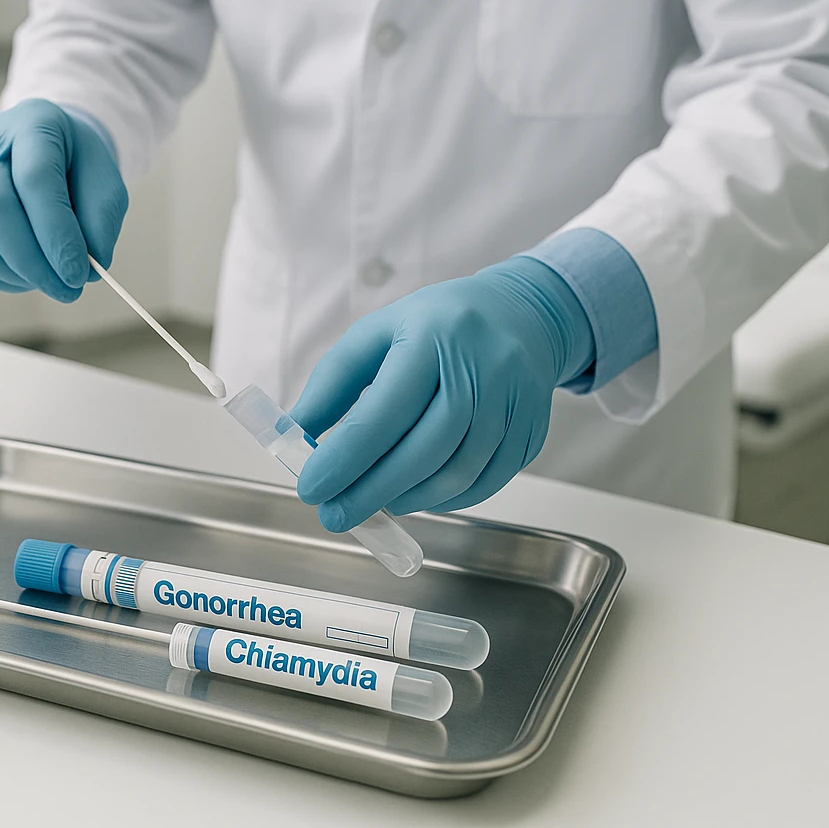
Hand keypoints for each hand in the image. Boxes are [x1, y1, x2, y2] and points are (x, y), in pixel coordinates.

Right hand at [0, 98, 127, 301]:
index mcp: (33, 122)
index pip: (35, 179)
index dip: (56, 233)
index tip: (78, 275)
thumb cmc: (75, 164)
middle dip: (30, 261)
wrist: (41, 144)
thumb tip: (88, 270)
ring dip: (10, 272)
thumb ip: (101, 221)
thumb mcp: (105, 181)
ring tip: (46, 280)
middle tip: (65, 290)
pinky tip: (19, 275)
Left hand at [289, 258, 594, 531]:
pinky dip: (445, 500)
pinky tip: (416, 495)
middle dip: (371, 492)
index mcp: (432, 336)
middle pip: (424, 450)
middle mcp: (480, 367)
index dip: (344, 458)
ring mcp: (514, 401)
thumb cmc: (435, 327)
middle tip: (334, 514)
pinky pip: (486, 482)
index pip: (384, 412)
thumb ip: (333, 384)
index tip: (311, 489)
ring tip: (373, 503)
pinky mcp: (532, 430)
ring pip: (457, 473)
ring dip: (408, 499)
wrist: (522, 315)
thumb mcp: (377, 334)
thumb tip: (295, 438)